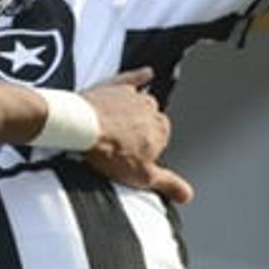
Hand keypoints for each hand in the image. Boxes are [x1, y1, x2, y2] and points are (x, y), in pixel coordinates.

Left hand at [81, 71, 193, 204]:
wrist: (82, 127)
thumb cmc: (109, 151)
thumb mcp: (141, 176)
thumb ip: (168, 184)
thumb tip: (187, 194)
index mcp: (161, 130)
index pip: (160, 141)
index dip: (145, 151)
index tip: (131, 158)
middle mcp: (152, 110)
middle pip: (149, 122)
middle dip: (138, 132)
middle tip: (119, 145)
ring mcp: (133, 97)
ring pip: (140, 103)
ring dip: (132, 112)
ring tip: (116, 126)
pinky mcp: (116, 86)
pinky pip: (133, 78)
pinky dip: (140, 76)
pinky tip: (147, 73)